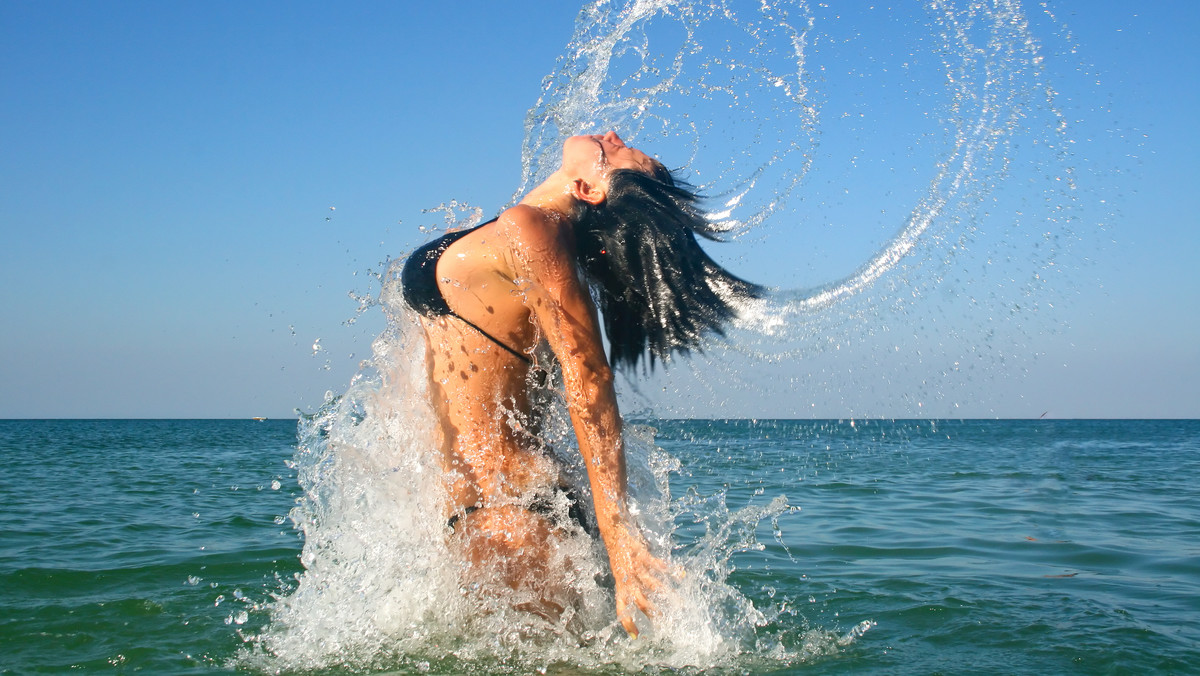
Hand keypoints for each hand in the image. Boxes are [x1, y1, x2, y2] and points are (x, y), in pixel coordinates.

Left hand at [604, 521, 670, 637]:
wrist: (612, 531)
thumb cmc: (620, 554)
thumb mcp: (623, 571)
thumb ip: (631, 584)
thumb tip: (643, 597)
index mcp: (621, 584)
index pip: (622, 607)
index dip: (627, 622)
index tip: (635, 636)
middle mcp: (628, 578)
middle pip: (640, 601)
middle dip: (653, 613)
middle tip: (665, 623)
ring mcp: (635, 567)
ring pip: (653, 585)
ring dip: (666, 595)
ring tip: (680, 604)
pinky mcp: (642, 555)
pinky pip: (658, 565)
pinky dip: (670, 571)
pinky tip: (681, 575)